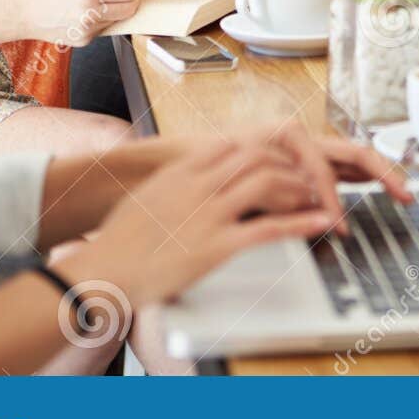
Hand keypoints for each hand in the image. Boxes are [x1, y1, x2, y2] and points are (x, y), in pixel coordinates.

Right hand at [14, 0, 137, 46]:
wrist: (23, 11)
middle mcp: (91, 15)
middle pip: (130, 10)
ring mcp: (88, 31)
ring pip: (118, 20)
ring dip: (113, 10)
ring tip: (93, 0)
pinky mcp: (84, 41)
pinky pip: (103, 28)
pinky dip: (99, 19)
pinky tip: (82, 12)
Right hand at [54, 141, 340, 308]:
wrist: (100, 273)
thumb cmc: (120, 242)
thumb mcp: (149, 197)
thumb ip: (177, 182)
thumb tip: (198, 176)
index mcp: (180, 171)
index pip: (234, 144)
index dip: (266, 151)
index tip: (282, 161)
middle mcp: (196, 185)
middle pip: (257, 157)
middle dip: (288, 167)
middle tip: (307, 181)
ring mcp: (206, 214)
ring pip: (266, 183)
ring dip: (298, 189)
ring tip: (314, 199)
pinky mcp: (214, 246)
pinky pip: (267, 228)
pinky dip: (300, 223)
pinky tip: (318, 224)